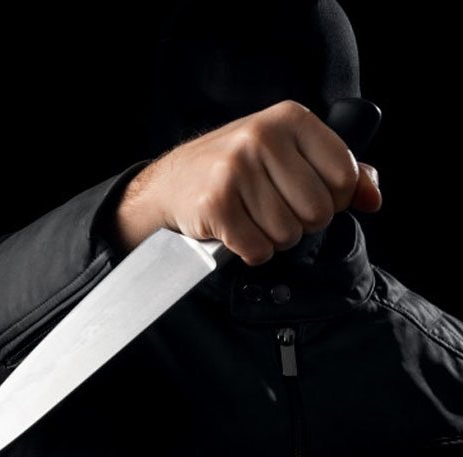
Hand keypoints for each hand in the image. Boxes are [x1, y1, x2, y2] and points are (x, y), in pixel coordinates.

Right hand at [115, 100, 381, 264]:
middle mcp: (262, 137)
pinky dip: (250, 251)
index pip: (345, 176)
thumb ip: (338, 171)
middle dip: (300, 223)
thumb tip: (372, 199)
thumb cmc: (237, 169)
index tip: (306, 195)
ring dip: (273, 238)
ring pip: (288, 234)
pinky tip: (236, 231)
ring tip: (251, 218)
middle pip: (319, 212)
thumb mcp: (289, 155)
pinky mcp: (215, 203)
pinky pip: (257, 249)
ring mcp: (235, 169)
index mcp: (290, 118)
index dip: (333, 199)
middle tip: (272, 209)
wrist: (171, 183)